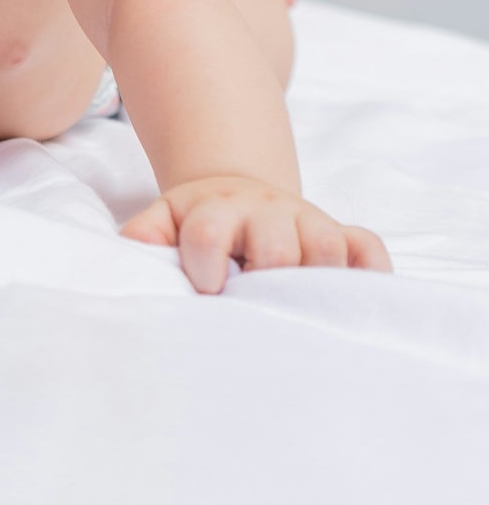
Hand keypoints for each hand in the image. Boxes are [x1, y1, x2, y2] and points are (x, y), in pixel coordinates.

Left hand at [120, 175, 392, 294]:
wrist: (238, 192)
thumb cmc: (197, 220)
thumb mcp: (164, 220)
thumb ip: (145, 237)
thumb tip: (134, 259)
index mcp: (218, 209)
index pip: (209, 235)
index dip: (204, 269)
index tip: (206, 291)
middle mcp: (267, 212)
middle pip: (277, 247)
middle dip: (263, 281)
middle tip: (253, 309)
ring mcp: (309, 221)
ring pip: (328, 249)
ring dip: (314, 283)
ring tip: (294, 313)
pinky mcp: (342, 233)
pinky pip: (369, 249)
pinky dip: (370, 275)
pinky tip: (352, 302)